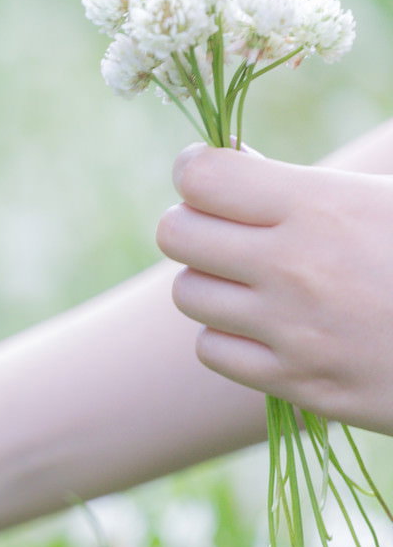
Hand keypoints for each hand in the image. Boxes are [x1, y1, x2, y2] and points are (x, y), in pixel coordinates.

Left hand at [156, 143, 392, 433]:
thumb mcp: (387, 198)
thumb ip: (308, 187)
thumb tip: (232, 163)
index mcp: (322, 207)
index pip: (200, 177)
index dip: (198, 170)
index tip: (217, 175)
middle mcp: (295, 268)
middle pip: (175, 233)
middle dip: (195, 223)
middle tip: (231, 227)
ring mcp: (291, 331)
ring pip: (188, 292)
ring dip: (213, 281)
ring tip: (257, 278)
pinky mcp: (297, 383)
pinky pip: (212, 350)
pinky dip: (229, 336)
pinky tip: (270, 325)